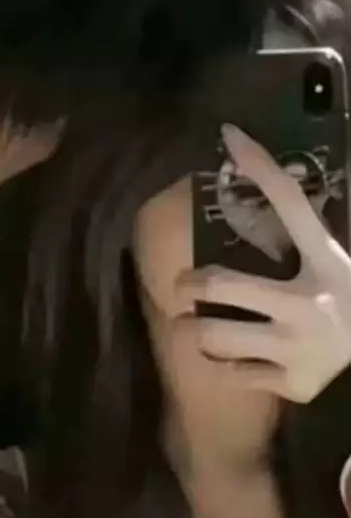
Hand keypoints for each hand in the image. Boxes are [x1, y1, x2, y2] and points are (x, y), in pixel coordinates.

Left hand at [177, 124, 350, 402]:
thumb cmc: (346, 298)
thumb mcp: (330, 254)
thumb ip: (296, 219)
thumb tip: (249, 160)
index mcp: (326, 261)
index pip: (289, 201)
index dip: (259, 165)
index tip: (228, 132)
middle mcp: (310, 304)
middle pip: (217, 286)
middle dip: (187, 286)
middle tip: (183, 287)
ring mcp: (300, 348)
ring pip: (212, 335)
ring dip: (196, 330)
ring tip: (197, 326)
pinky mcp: (295, 384)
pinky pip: (230, 374)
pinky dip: (221, 365)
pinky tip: (230, 357)